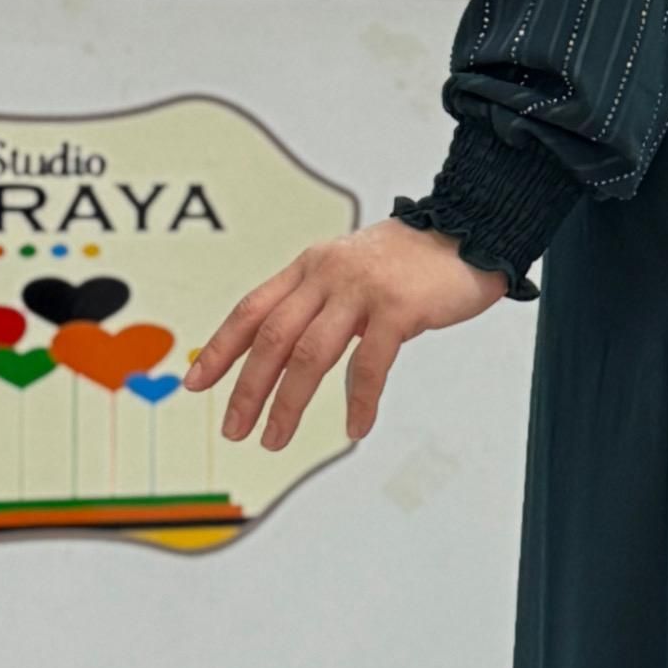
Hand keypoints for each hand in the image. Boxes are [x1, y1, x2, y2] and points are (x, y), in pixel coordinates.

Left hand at [189, 219, 505, 450]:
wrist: (471, 229)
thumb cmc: (414, 260)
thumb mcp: (352, 271)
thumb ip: (321, 302)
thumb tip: (290, 352)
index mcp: (309, 267)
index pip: (251, 310)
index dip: (220, 348)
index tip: (196, 383)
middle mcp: (327, 274)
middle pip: (272, 338)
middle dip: (247, 388)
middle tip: (234, 428)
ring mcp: (361, 290)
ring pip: (310, 355)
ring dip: (288, 403)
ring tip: (275, 438)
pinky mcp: (398, 308)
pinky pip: (369, 365)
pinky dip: (359, 401)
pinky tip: (355, 426)